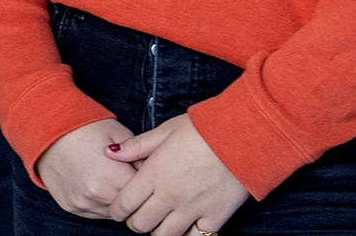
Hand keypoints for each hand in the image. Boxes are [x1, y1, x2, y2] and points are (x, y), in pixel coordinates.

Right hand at [35, 118, 138, 218]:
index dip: (148, 182)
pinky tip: (97, 183)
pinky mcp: (71, 207)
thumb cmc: (84, 127)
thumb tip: (154, 174)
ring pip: (113, 213)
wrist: (47, 129)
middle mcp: (97, 195)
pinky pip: (96, 212)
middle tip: (127, 175)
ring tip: (110, 179)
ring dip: (116, 200)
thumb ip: (140, 157)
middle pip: (130, 207)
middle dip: (133, 194)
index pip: (144, 193)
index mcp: (113, 177)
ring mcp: (82, 203)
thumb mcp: (118, 134)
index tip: (147, 173)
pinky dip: (100, 202)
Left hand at [106, 116, 249, 235]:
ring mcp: (193, 209)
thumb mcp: (165, 131)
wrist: (245, 136)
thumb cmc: (204, 129)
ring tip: (162, 221)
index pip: (124, 204)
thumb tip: (110, 153)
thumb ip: (136, 146)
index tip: (120, 209)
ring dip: (158, 230)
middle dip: (135, 222)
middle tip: (140, 215)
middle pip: (140, 224)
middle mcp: (170, 195)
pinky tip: (185, 228)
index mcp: (154, 174)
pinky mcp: (215, 218)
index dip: (117, 210)